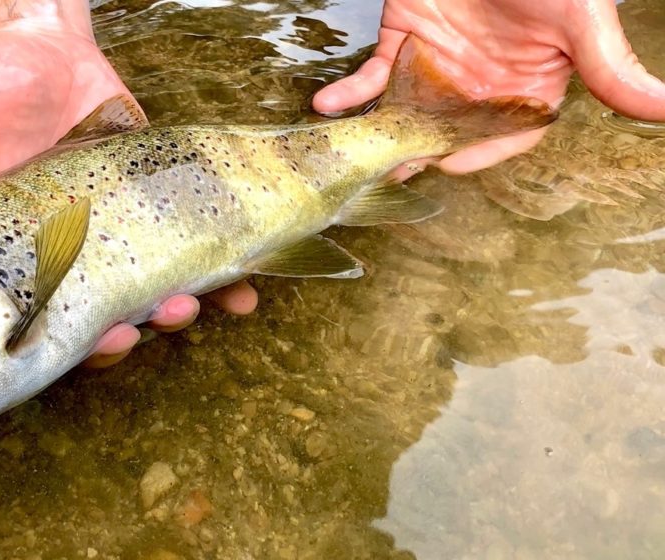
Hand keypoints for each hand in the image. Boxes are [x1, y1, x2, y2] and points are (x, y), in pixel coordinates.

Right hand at [0, 1, 255, 367]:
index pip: (24, 322)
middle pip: (93, 317)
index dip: (61, 344)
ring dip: (176, 306)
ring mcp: (103, 236)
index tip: (96, 343)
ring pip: (141, 291)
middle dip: (129, 328)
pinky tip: (248, 283)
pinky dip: (217, 268)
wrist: (37, 39)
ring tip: (207, 302)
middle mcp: (52, 260)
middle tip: (158, 320)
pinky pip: (181, 247)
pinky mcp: (145, 207)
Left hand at [314, 0, 664, 174]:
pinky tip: (328, 107)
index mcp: (522, 90)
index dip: (477, 152)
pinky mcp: (399, 45)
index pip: (501, 137)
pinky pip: (370, 79)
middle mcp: (475, 88)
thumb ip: (612, 70)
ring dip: (377, 133)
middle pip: (444, 134)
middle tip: (389, 168)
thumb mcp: (581, 20)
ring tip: (354, 150)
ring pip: (403, 114)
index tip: (451, 163)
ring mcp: (434, 69)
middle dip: (416, 153)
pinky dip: (348, 94)